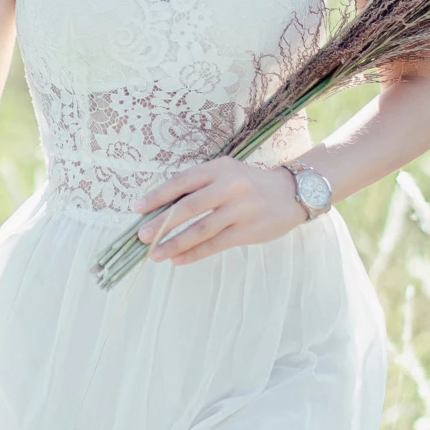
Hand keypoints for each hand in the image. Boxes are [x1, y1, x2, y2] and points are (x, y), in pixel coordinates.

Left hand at [135, 158, 306, 265]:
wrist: (292, 193)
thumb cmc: (248, 184)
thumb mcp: (225, 174)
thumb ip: (199, 188)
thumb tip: (162, 210)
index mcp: (218, 168)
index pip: (181, 182)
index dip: (157, 196)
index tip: (137, 209)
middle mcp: (229, 186)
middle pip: (188, 207)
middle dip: (161, 223)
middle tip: (142, 236)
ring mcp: (240, 209)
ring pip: (201, 229)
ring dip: (175, 244)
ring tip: (156, 255)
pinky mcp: (247, 230)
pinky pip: (215, 244)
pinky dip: (194, 253)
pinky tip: (178, 260)